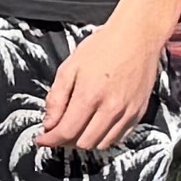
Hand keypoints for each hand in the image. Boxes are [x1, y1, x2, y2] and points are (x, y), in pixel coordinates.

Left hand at [28, 6, 166, 159]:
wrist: (137, 37)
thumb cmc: (102, 48)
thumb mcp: (69, 68)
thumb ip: (56, 98)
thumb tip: (49, 123)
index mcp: (90, 96)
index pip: (66, 132)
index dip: (50, 140)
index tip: (41, 140)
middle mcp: (111, 109)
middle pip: (84, 142)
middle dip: (65, 141)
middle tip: (56, 132)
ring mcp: (128, 112)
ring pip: (102, 143)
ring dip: (85, 141)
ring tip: (75, 129)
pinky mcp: (139, 112)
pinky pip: (120, 137)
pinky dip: (104, 137)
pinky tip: (94, 126)